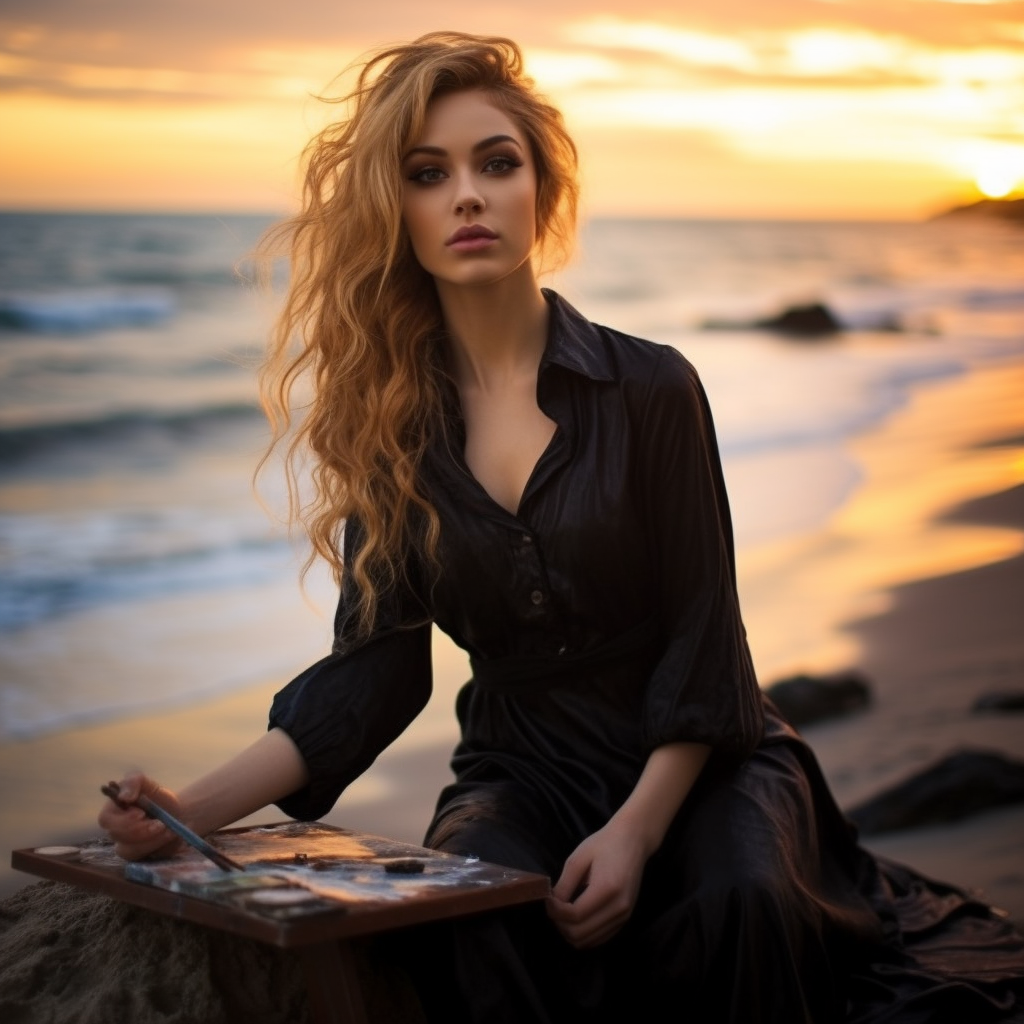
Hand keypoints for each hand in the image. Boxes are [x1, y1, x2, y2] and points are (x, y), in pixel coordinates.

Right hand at [97, 772, 183, 861]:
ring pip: (128, 850)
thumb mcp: (148, 784)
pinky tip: (169, 836)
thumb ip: (134, 782)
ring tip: (168, 828)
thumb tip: (123, 797)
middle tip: (160, 823)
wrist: (179, 815)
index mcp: (113, 811)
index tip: (142, 813)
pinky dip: (157, 846)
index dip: (122, 819)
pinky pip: (140, 858)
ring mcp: (124, 846)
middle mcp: (114, 830)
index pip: (106, 819)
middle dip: (141, 829)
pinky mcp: (137, 858)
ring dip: (151, 839)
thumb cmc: (159, 799)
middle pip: (117, 835)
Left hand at [545, 818, 647, 948]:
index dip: (555, 912)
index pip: (574, 916)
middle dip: (560, 923)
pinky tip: (576, 918)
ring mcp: (624, 916)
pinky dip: (583, 934)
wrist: (633, 841)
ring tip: (563, 912)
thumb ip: (564, 885)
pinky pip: (599, 939)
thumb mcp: (579, 858)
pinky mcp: (625, 920)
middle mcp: (619, 908)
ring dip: (570, 931)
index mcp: (607, 889)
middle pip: (580, 934)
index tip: (547, 899)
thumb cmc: (604, 844)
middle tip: (553, 906)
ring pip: (588, 941)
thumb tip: (552, 905)